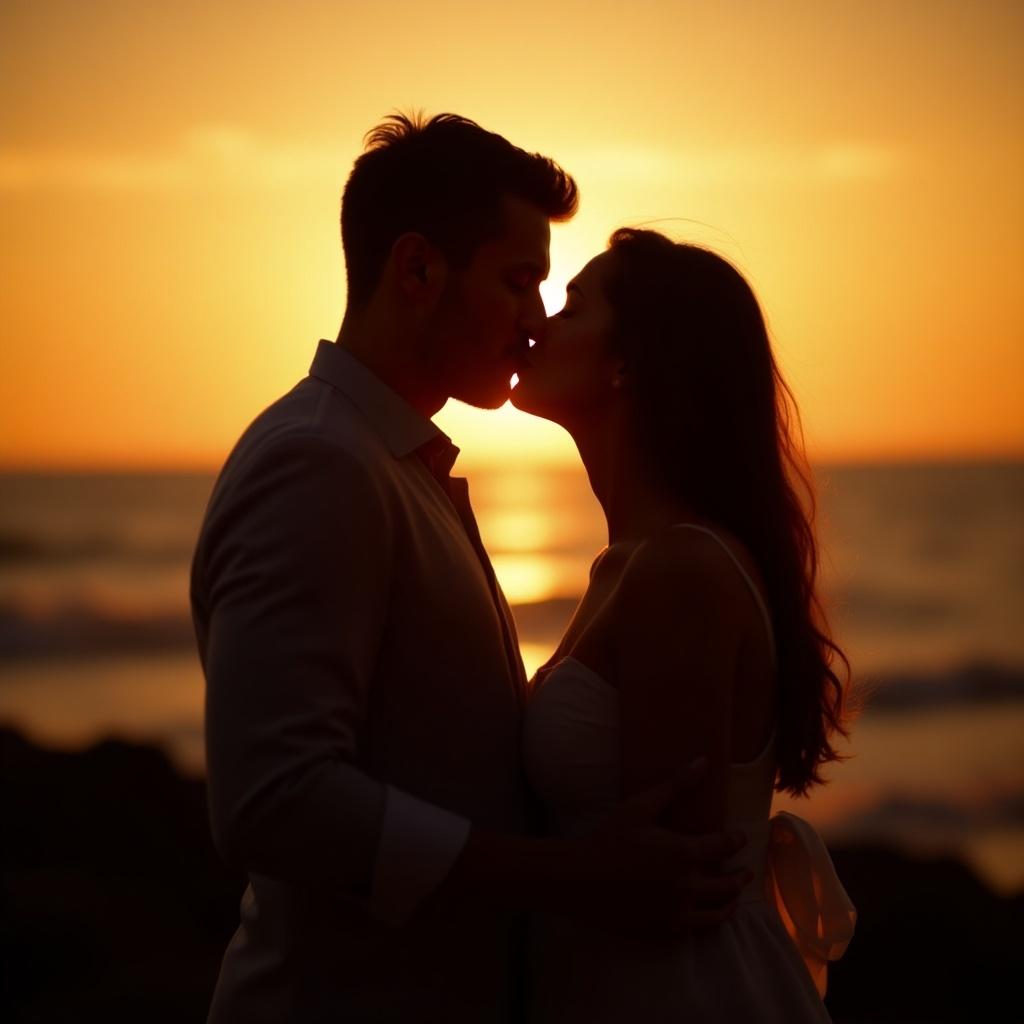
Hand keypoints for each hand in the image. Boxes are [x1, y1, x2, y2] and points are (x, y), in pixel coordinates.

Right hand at [567, 761, 750, 939]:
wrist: (581, 880)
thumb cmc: (610, 838)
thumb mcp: (640, 807)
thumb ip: (675, 785)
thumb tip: (703, 761)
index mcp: (684, 853)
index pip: (724, 846)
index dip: (736, 841)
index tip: (740, 837)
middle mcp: (688, 885)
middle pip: (729, 882)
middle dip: (741, 873)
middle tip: (746, 869)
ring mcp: (679, 911)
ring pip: (720, 909)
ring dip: (732, 898)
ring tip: (735, 893)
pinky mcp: (668, 930)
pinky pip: (703, 928)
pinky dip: (715, 918)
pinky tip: (714, 913)